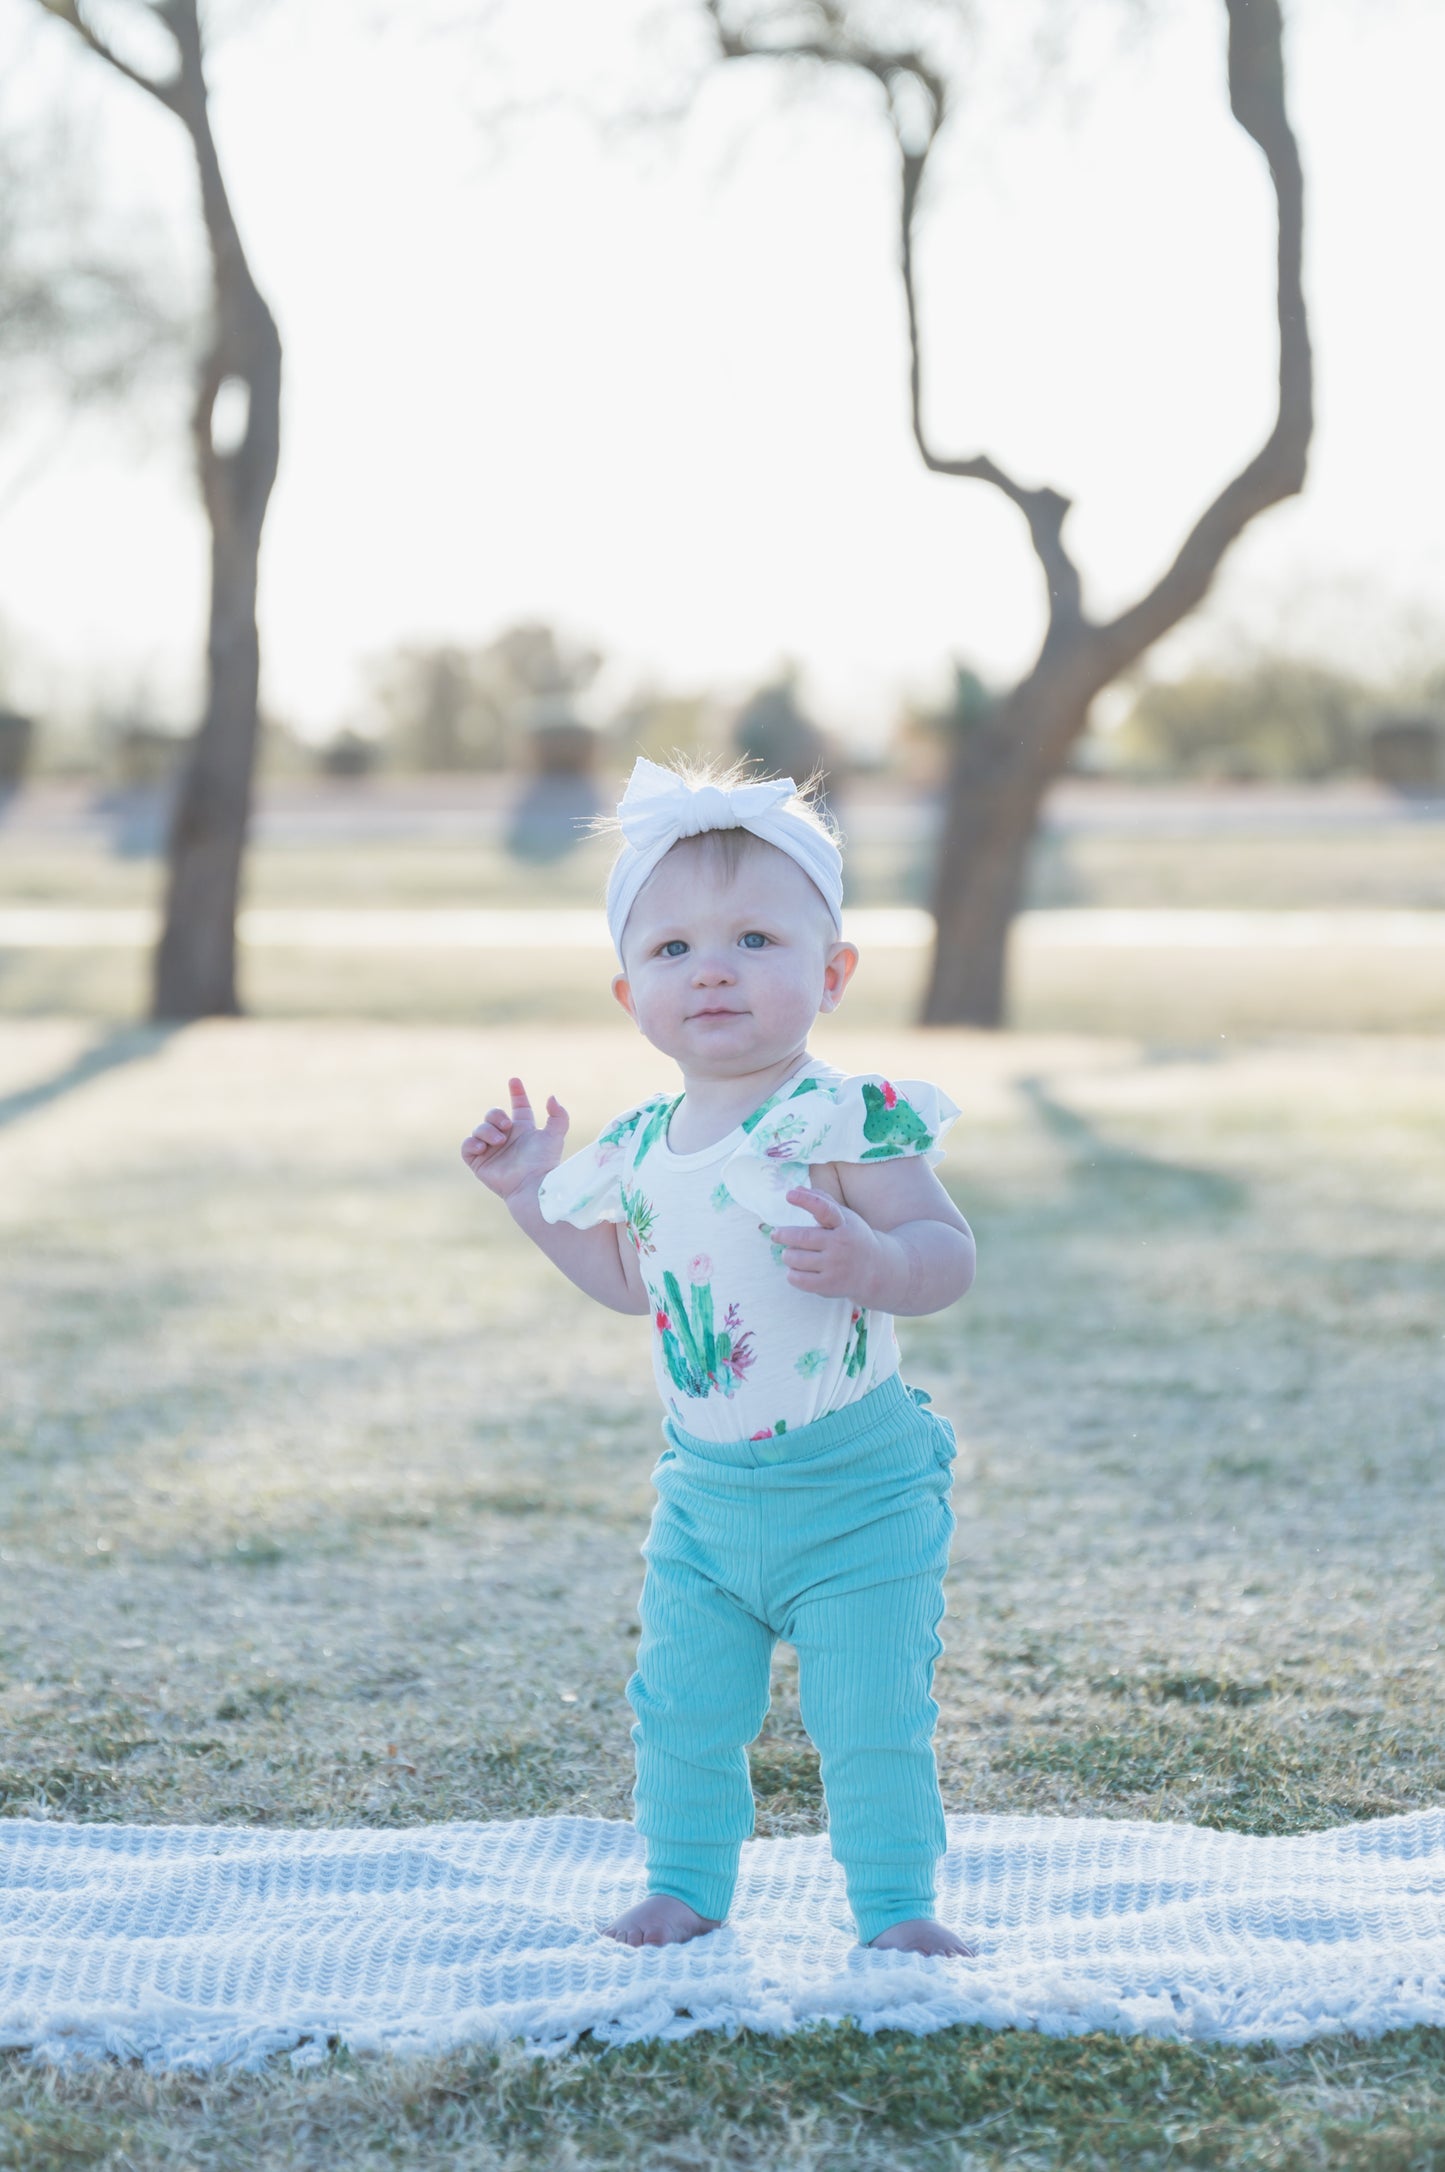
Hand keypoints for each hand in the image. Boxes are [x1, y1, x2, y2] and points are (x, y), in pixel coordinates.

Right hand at [461, 1077, 568, 1201]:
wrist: (531, 1184)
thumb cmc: (545, 1162)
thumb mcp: (555, 1135)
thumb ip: (559, 1115)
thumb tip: (551, 1097)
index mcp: (524, 1130)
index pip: (519, 1107)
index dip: (517, 1093)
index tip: (514, 1080)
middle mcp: (507, 1138)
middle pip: (493, 1114)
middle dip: (496, 1114)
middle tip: (507, 1126)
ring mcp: (491, 1150)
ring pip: (479, 1128)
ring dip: (487, 1130)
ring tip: (499, 1141)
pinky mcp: (479, 1163)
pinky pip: (467, 1146)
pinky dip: (472, 1143)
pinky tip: (483, 1147)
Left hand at [774, 1185, 891, 1302]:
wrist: (875, 1269)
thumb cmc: (853, 1238)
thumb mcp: (844, 1217)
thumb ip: (821, 1201)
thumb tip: (796, 1189)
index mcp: (843, 1224)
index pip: (824, 1209)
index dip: (806, 1200)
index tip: (789, 1195)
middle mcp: (840, 1244)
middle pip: (802, 1237)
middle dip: (783, 1235)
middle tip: (776, 1234)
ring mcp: (835, 1266)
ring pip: (796, 1259)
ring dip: (787, 1255)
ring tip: (789, 1254)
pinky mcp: (829, 1285)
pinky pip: (798, 1279)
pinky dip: (791, 1274)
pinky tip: (796, 1270)